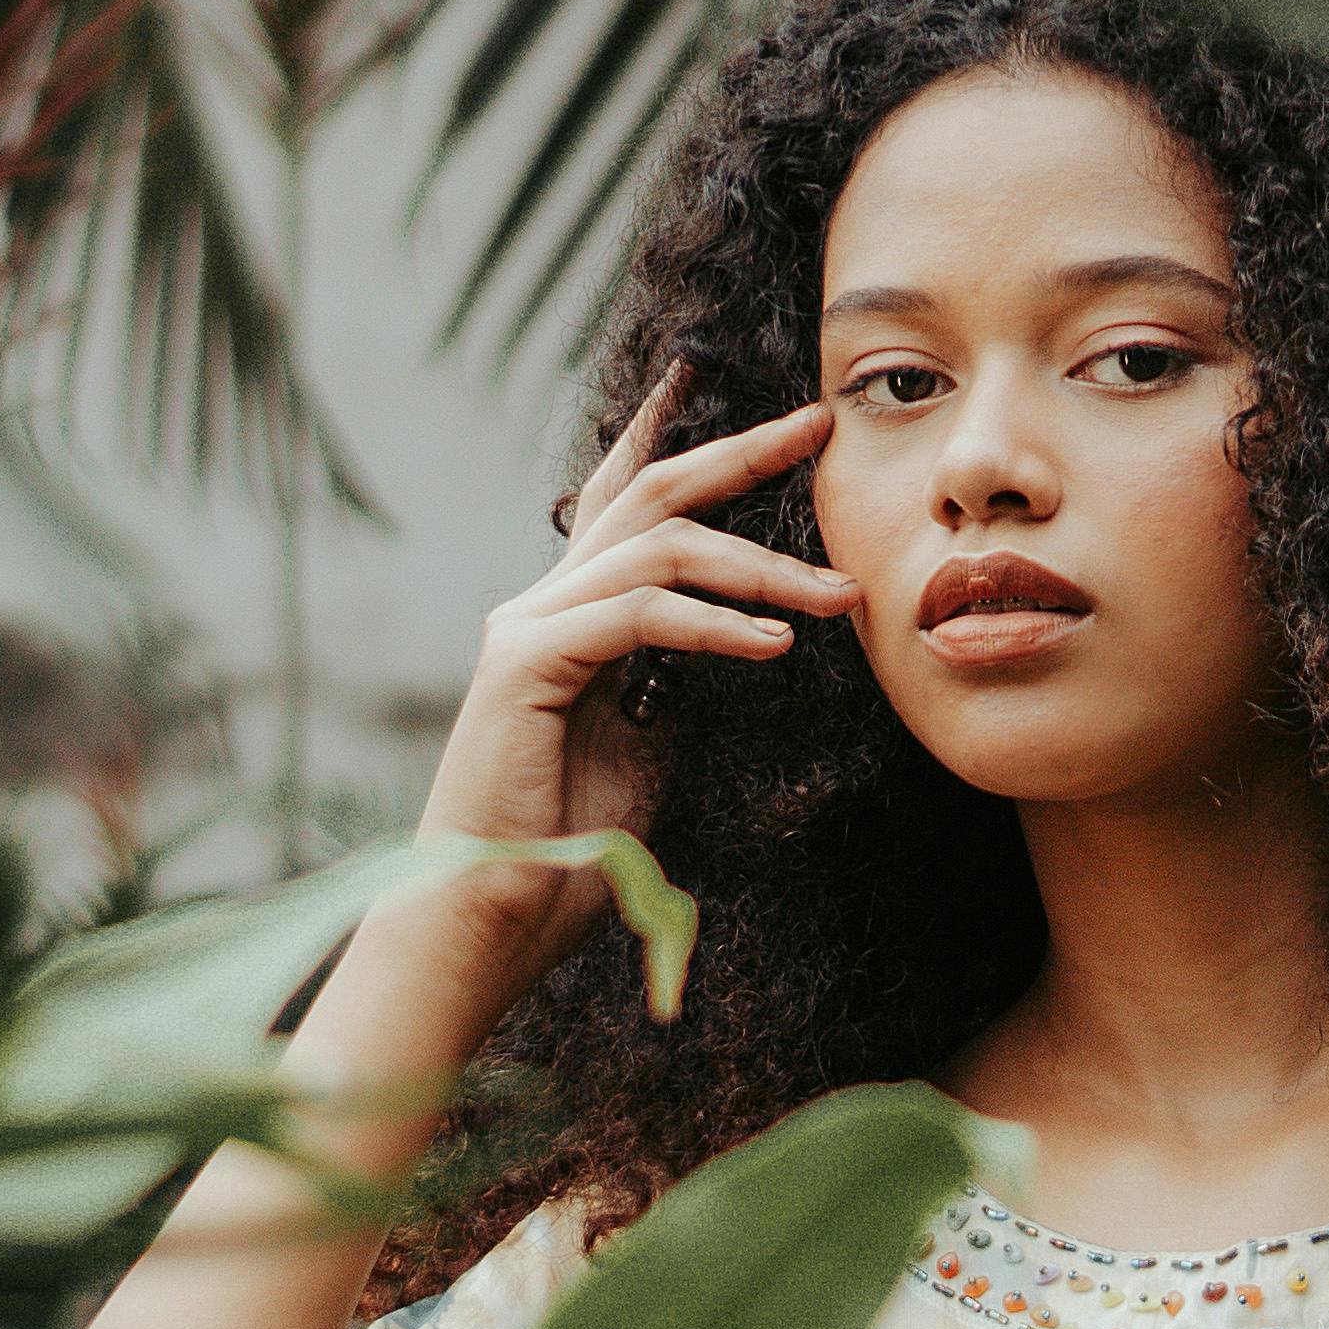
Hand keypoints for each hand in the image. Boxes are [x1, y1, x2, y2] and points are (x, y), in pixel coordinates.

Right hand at [406, 369, 847, 966]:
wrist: (494, 917)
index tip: (752, 410)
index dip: (679, 439)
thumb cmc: (570, 852)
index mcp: (571, 617)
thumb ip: (677, 681)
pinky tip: (771, 644)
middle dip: (739, 454)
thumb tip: (744, 636)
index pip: (625, 503)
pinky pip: (639, 615)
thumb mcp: (650, 745)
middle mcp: (543, 605)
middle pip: (649, 496)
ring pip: (657, 549)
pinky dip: (713, 624)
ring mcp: (528, 627)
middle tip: (818, 427)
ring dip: (758, 568)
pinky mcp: (526, 662)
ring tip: (834, 598)